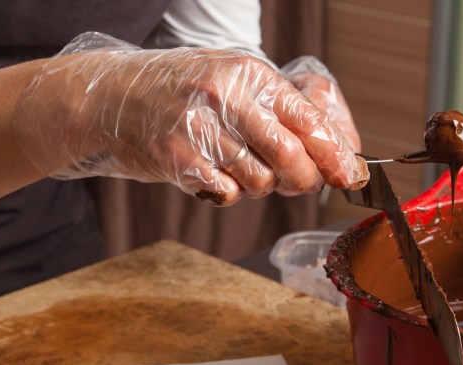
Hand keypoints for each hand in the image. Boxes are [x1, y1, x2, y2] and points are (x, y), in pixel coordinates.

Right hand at [13, 32, 366, 205]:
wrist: (111, 97)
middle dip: (304, 180)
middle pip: (291, 157)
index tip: (351, 177)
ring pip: (259, 181)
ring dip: (259, 186)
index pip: (308, 120)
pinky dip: (227, 194)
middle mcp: (226, 96)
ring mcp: (198, 128)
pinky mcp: (176, 159)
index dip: (336, 154)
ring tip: (238, 169)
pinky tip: (211, 176)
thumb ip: (279, 108)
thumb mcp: (232, 80)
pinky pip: (225, 194)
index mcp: (249, 72)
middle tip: (298, 184)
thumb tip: (334, 149)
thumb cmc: (180, 92)